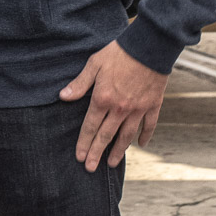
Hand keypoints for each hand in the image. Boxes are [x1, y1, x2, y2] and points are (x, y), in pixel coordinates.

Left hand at [59, 41, 170, 170]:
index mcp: (103, 99)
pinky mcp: (153, 105)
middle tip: (90, 168)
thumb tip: (63, 97)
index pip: (90, 127)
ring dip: (118, 151)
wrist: (149, 46)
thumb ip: (80, 83)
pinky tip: (141, 145)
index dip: (84, 143)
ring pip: (127, 136)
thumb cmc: (119, 52)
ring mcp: (138, 109)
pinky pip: (149, 125)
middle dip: (97, 153)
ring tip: (112, 163)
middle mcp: (120, 109)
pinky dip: (145, 136)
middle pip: (106, 136)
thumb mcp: (94, 64)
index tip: (80, 157)